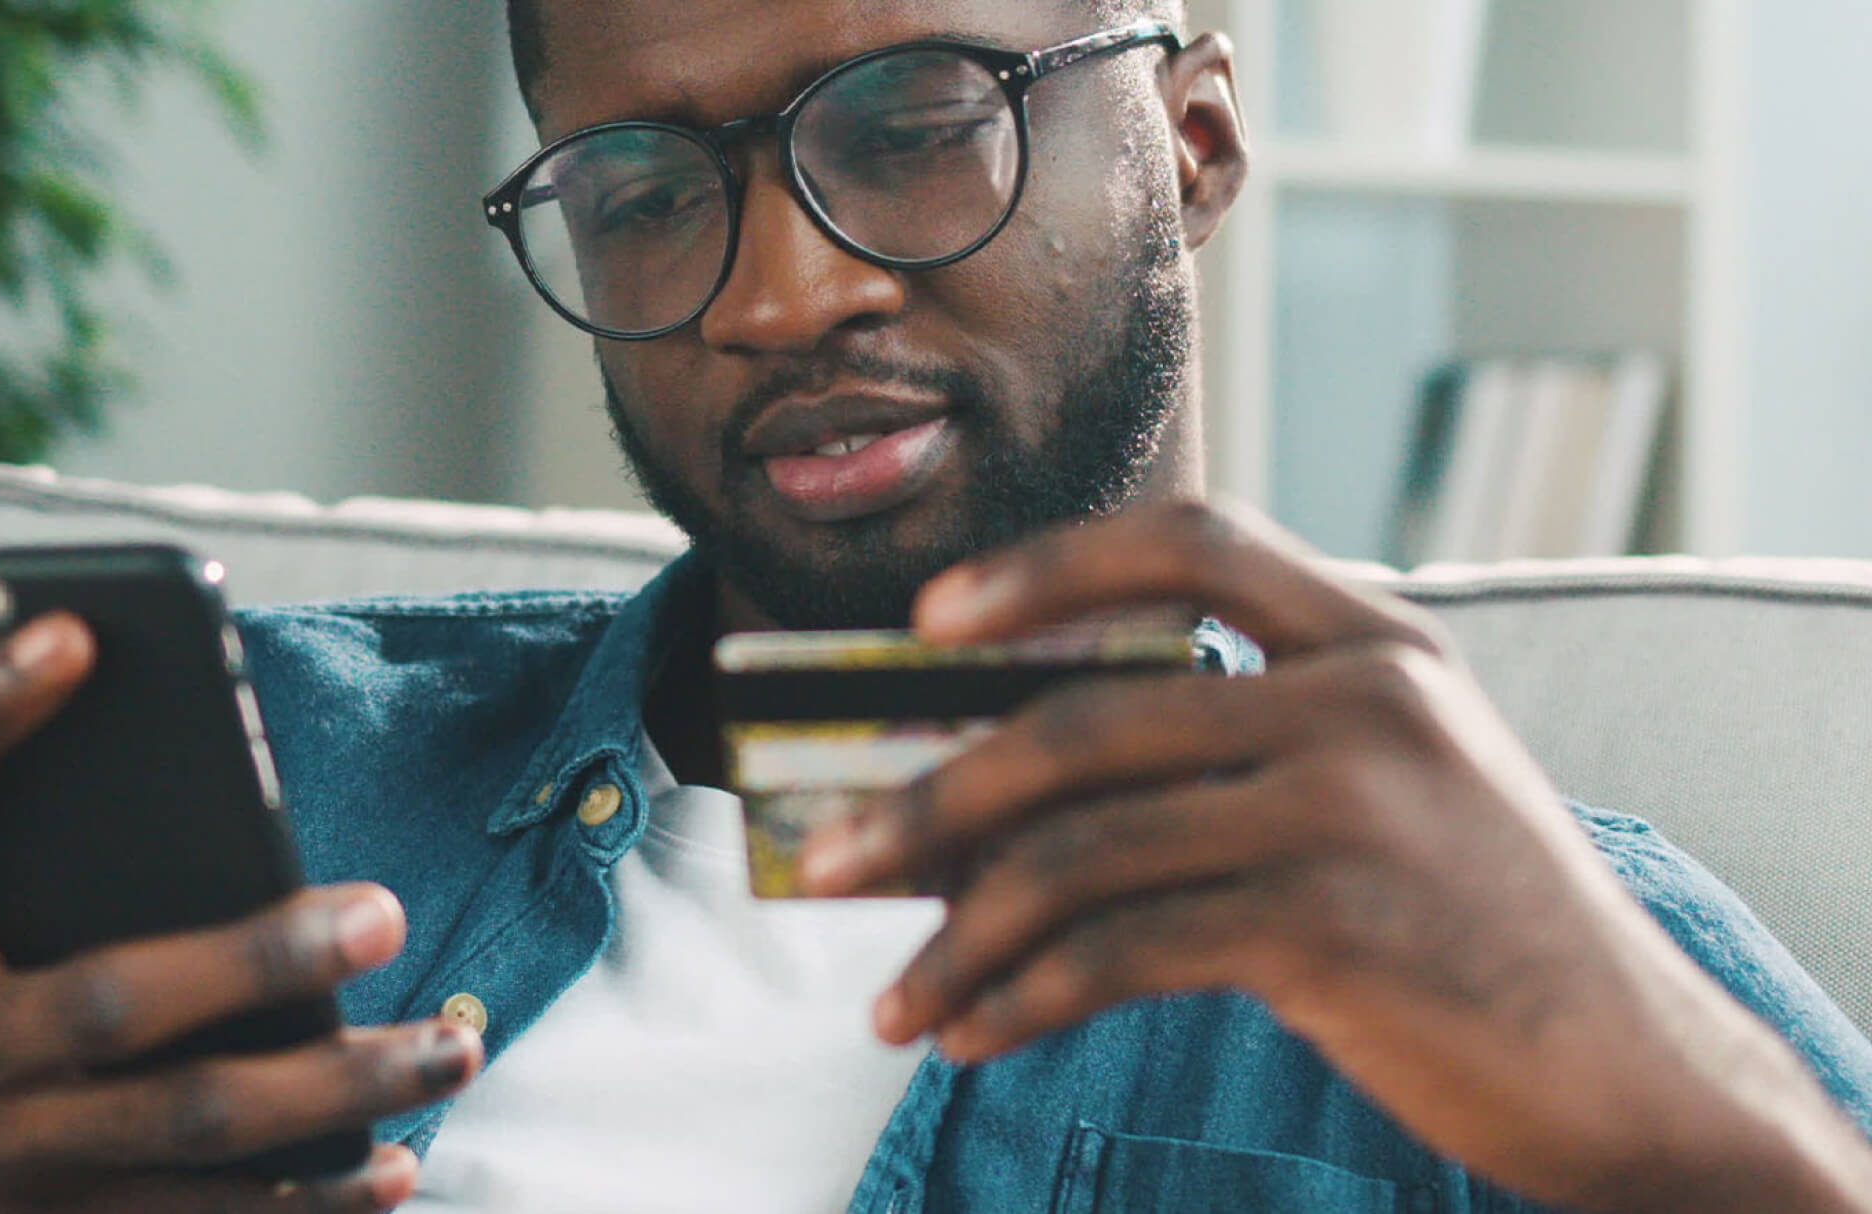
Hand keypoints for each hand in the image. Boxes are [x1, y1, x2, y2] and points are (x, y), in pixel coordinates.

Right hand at [0, 614, 479, 1213]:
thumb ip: (19, 855)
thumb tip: (212, 772)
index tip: (78, 631)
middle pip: (109, 998)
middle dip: (258, 957)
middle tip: (386, 912)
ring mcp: (7, 1160)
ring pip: (190, 1124)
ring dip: (336, 1089)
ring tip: (453, 1048)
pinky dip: (304, 1200)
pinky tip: (394, 1170)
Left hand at [801, 499, 1871, 1212]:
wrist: (1626, 1064)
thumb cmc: (1472, 917)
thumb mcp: (1391, 782)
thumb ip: (1241, 743)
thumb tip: (1004, 783)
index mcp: (1377, 638)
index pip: (1190, 542)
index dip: (1045, 566)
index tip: (930, 618)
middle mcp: (1365, 701)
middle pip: (1084, 719)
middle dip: (930, 794)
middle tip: (828, 858)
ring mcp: (1352, 810)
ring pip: (1082, 848)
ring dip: (958, 933)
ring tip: (890, 1000)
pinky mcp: (1335, 928)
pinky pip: (1123, 950)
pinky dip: (1025, 996)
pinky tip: (974, 1031)